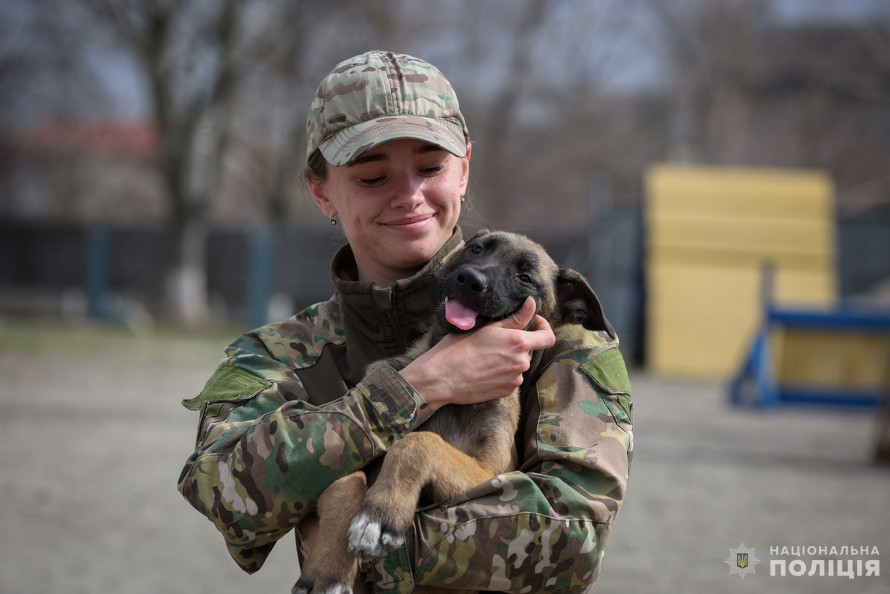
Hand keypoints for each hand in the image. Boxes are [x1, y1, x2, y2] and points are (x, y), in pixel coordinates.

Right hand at [401, 297, 555, 408]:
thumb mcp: (487, 327)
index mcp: (519, 342)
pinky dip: (503, 372)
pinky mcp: (506, 392)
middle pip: (529, 349)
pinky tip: (485, 369)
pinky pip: (511, 378)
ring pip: (519, 364)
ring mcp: (515, 379)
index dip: (543, 327)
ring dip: (509, 358)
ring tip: (486, 356)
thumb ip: (515, 318)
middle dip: (518, 343)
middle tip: (495, 339)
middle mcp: (521, 362)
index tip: (532, 323)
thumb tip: (531, 304)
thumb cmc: (459, 347)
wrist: (442, 377)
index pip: (548, 337)